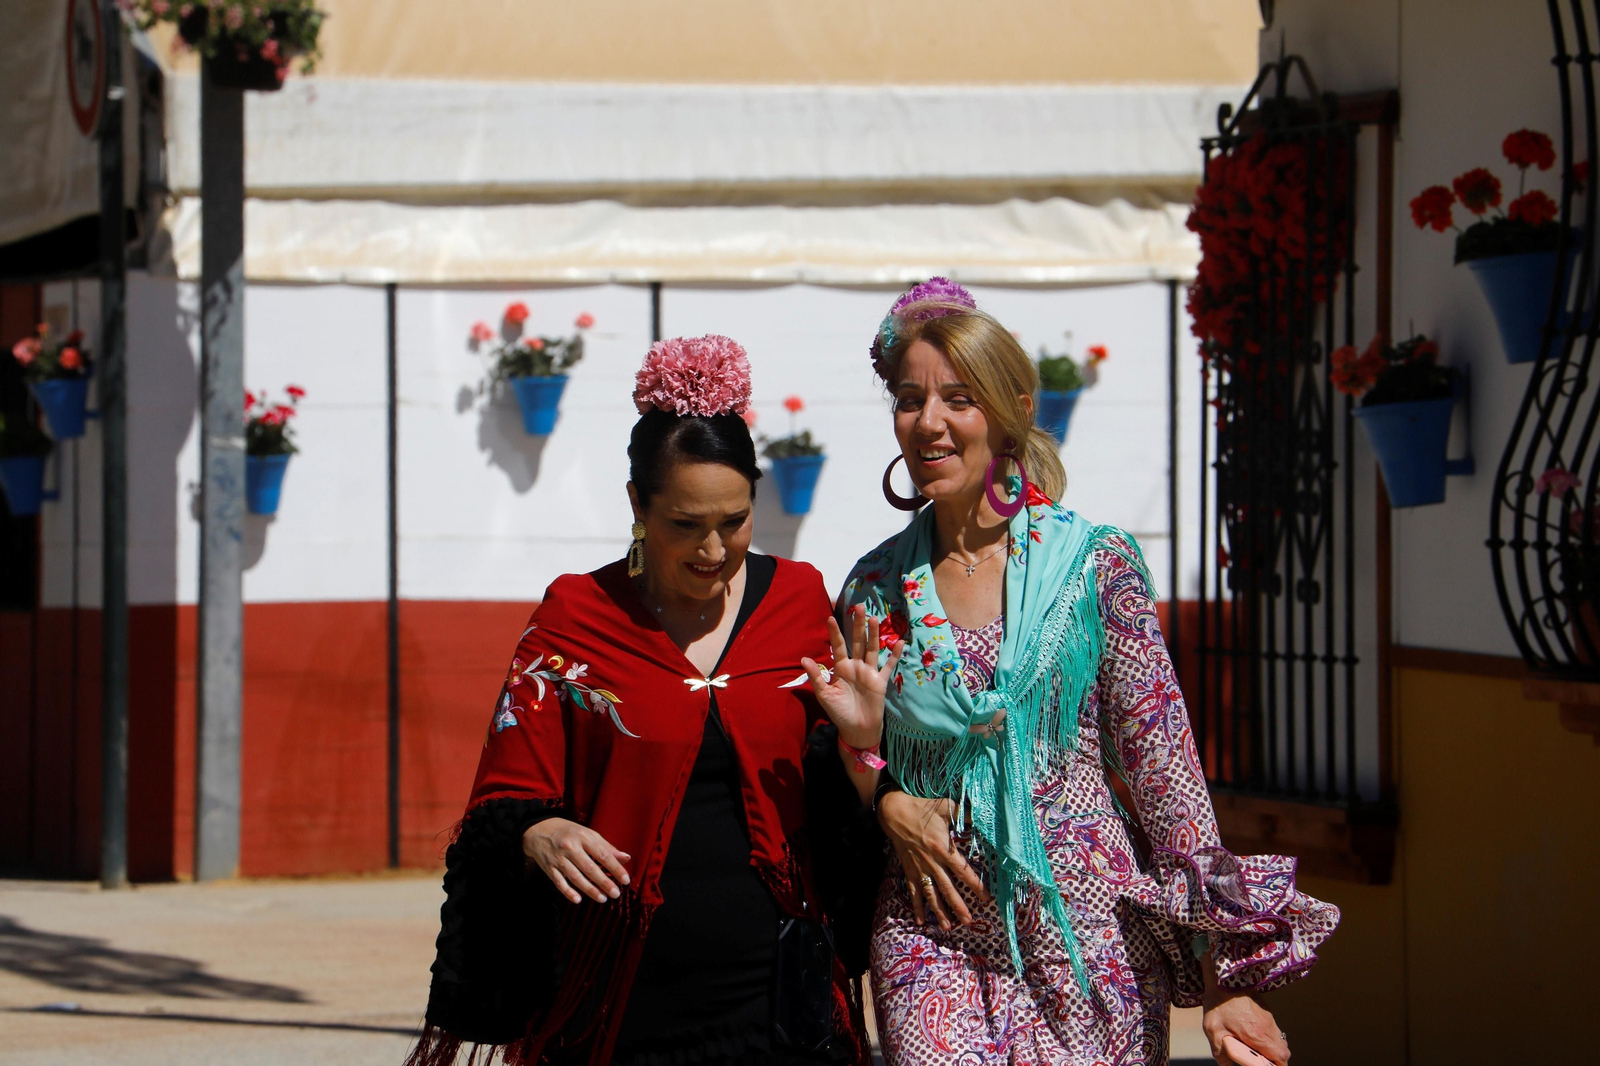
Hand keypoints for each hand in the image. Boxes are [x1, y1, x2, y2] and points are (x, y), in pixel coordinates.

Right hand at [522, 818, 630, 904]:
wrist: (538, 830)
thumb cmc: (568, 832)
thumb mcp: (588, 834)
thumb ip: (607, 847)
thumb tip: (626, 858)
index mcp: (583, 837)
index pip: (602, 854)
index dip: (615, 868)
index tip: (626, 880)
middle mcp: (570, 848)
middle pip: (589, 868)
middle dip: (604, 882)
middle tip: (616, 893)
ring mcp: (558, 858)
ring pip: (575, 877)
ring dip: (590, 890)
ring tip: (603, 898)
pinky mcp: (548, 868)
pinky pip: (559, 882)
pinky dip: (568, 892)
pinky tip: (578, 900)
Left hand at [801, 605, 903, 749]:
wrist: (856, 730)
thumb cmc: (838, 712)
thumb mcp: (824, 695)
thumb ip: (816, 677)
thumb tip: (804, 659)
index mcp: (841, 668)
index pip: (838, 646)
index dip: (835, 633)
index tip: (830, 618)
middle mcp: (855, 666)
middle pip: (857, 642)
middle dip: (857, 625)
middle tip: (858, 607)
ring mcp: (869, 672)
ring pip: (872, 649)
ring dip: (874, 634)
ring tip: (874, 618)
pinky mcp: (880, 681)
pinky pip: (888, 666)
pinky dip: (894, 655)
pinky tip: (899, 643)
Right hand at [876, 790, 989, 930]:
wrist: (895, 813)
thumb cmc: (923, 809)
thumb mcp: (946, 807)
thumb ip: (965, 813)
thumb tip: (985, 815)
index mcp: (943, 848)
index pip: (963, 871)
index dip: (976, 885)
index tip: (986, 898)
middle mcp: (932, 862)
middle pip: (948, 888)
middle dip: (958, 906)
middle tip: (968, 921)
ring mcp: (920, 868)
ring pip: (931, 894)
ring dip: (940, 911)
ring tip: (948, 927)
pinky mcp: (909, 870)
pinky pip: (913, 892)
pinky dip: (917, 907)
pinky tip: (921, 921)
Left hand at [1203, 990, 1288, 1065]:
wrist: (1223, 978)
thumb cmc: (1218, 1005)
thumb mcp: (1214, 1031)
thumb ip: (1221, 1052)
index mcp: (1257, 1035)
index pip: (1280, 1056)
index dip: (1279, 1065)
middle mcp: (1267, 1027)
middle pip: (1282, 1050)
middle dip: (1276, 1059)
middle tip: (1262, 1061)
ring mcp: (1268, 1017)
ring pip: (1279, 1039)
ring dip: (1272, 1047)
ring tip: (1256, 1049)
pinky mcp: (1266, 1011)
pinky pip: (1273, 1028)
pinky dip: (1267, 1036)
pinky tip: (1252, 1033)